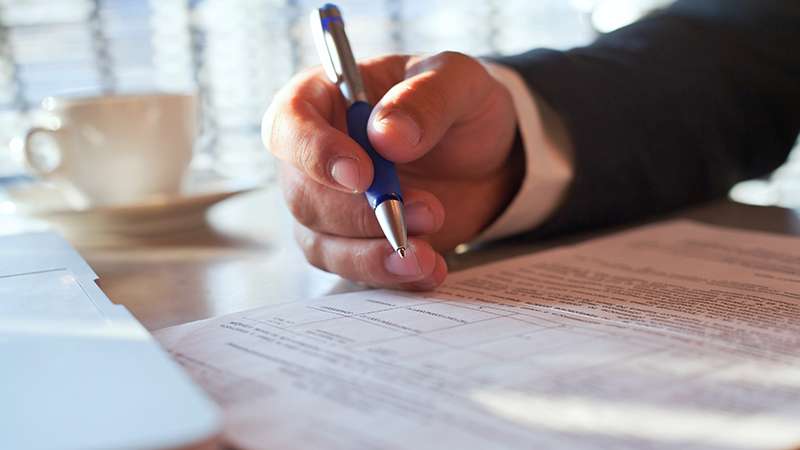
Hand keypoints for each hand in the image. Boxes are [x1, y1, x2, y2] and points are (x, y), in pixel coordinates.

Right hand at [263, 52, 521, 289]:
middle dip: (363, 215)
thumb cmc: (458, 103)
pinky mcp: (353, 242)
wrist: (485, 155)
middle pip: (304, 196)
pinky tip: (429, 271)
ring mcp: (329, 204)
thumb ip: (425, 100)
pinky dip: (390, 277)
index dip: (314, 154)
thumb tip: (387, 135)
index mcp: (323, 99)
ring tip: (426, 257)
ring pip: (323, 243)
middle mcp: (314, 156)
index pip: (289, 125)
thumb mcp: (458, 82)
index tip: (360, 176)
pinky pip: (354, 270)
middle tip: (427, 213)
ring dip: (372, 256)